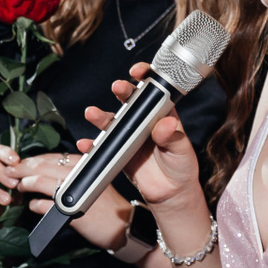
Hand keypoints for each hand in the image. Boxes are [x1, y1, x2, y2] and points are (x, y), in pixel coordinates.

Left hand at [11, 151, 131, 250]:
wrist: (124, 227)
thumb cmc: (106, 206)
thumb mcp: (89, 184)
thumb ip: (69, 175)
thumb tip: (43, 171)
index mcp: (83, 164)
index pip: (51, 157)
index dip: (31, 160)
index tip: (17, 163)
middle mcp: (79, 173)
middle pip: (42, 166)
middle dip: (21, 169)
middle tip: (7, 173)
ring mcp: (75, 191)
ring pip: (40, 182)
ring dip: (24, 184)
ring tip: (16, 188)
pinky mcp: (71, 211)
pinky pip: (44, 205)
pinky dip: (34, 205)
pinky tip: (31, 206)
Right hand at [80, 62, 204, 213]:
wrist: (171, 194)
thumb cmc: (181, 166)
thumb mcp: (181, 150)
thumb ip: (172, 137)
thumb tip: (166, 124)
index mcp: (162, 115)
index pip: (152, 91)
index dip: (145, 77)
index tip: (138, 73)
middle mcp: (143, 122)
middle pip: (129, 101)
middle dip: (122, 91)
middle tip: (118, 87)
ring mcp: (128, 136)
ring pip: (112, 121)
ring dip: (100, 116)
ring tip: (92, 114)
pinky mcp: (118, 152)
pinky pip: (102, 147)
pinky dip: (92, 146)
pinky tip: (86, 145)